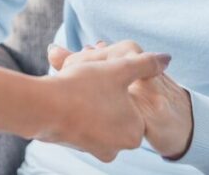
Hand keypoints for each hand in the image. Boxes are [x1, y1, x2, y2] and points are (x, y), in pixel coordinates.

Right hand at [49, 40, 193, 159]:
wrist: (42, 107)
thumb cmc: (83, 88)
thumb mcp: (120, 69)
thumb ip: (146, 64)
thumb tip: (167, 59)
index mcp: (135, 131)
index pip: (134, 100)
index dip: (120, 81)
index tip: (106, 73)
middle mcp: (118, 146)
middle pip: (117, 107)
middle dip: (107, 89)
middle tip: (92, 76)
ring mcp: (96, 148)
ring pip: (100, 113)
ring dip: (92, 97)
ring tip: (77, 84)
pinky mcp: (77, 145)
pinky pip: (84, 121)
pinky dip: (79, 107)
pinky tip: (68, 94)